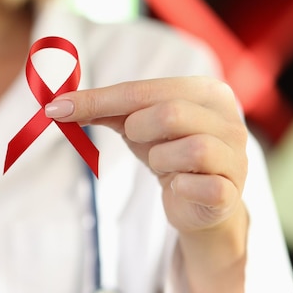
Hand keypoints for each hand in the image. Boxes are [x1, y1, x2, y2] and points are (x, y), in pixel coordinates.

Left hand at [45, 76, 248, 292]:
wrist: (199, 202)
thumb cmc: (168, 152)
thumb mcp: (136, 124)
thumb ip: (102, 109)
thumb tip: (56, 104)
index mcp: (205, 91)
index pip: (144, 90)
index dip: (98, 99)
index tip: (57, 108)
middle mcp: (228, 118)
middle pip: (170, 113)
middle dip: (140, 130)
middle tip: (138, 139)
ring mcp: (235, 155)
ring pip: (190, 148)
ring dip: (161, 159)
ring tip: (163, 164)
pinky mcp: (231, 191)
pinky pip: (202, 186)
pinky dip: (179, 186)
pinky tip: (178, 185)